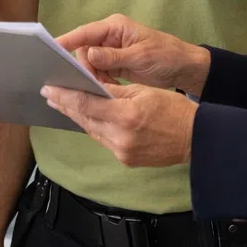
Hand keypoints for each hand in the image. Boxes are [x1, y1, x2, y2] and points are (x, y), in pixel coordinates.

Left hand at [42, 83, 196, 167]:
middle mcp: (120, 137)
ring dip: (77, 117)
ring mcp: (122, 152)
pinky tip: (86, 118)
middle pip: (85, 119)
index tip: (50, 88)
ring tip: (63, 104)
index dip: (65, 96)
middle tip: (49, 94)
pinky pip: (103, 140)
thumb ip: (115, 91)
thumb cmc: (174, 109)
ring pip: (92, 131)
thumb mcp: (144, 91)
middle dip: (66, 105)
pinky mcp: (125, 159)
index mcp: (126, 115)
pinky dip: (93, 127)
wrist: (196, 138)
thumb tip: (90, 86)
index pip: (87, 104)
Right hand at [56, 14, 210, 92]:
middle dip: (83, 67)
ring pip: (89, 64)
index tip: (52, 51)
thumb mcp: (142, 55)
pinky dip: (99, 83)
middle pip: (83, 50)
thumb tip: (89, 54)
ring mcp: (111, 51)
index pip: (85, 33)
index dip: (67, 41)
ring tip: (98, 89)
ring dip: (91, 77)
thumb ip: (115, 56)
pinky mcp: (114, 65)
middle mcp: (109, 37)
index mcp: (115, 27)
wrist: (185, 68)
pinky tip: (105, 91)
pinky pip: (99, 73)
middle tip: (86, 83)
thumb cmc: (167, 55)